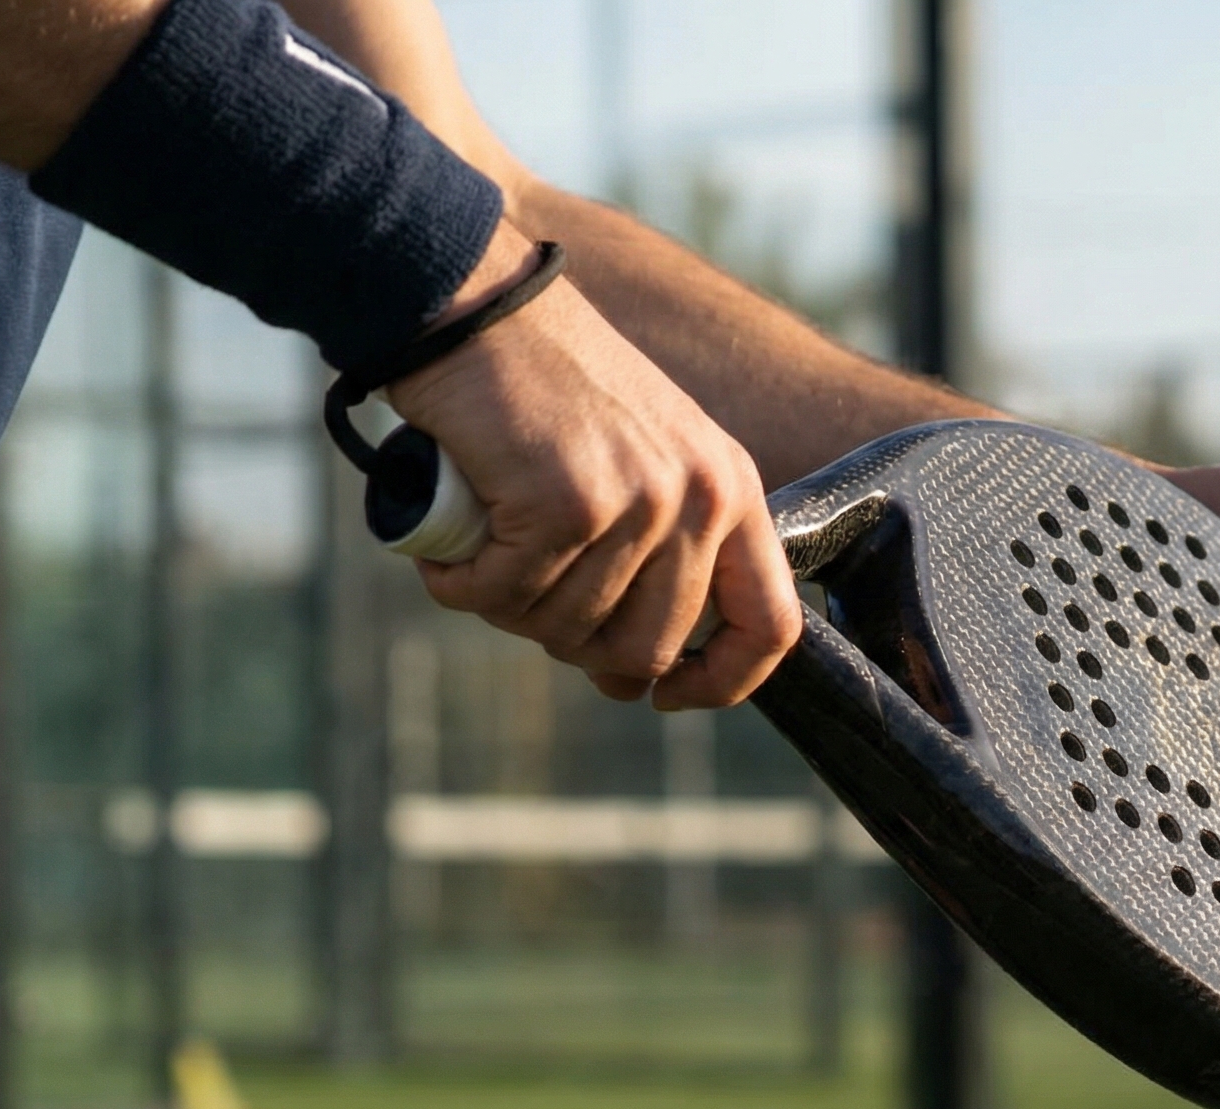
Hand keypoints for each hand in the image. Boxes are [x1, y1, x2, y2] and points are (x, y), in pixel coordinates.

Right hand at [385, 225, 802, 708]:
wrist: (471, 300)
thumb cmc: (540, 387)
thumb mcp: (639, 457)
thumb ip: (660, 548)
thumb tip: (645, 672)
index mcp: (731, 487)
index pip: (771, 625)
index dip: (722, 684)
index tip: (666, 697)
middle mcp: (699, 496)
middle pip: (649, 648)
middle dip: (573, 643)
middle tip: (523, 591)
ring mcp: (637, 500)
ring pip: (568, 628)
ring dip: (506, 606)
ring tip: (481, 547)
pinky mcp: (566, 503)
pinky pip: (506, 597)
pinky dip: (460, 585)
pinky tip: (448, 545)